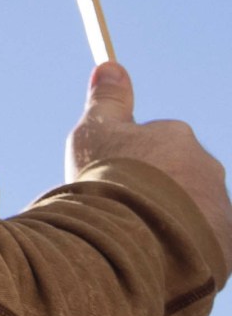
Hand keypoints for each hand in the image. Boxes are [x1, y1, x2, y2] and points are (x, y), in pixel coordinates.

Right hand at [70, 64, 231, 262]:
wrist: (136, 234)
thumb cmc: (110, 175)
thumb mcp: (96, 131)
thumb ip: (107, 100)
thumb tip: (111, 64)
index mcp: (176, 135)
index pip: (158, 140)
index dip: (130, 157)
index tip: (110, 174)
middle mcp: (205, 165)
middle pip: (179, 173)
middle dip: (156, 186)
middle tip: (122, 205)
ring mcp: (219, 203)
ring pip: (193, 206)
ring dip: (170, 216)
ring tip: (139, 233)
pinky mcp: (226, 239)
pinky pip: (204, 237)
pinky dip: (183, 242)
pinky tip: (157, 251)